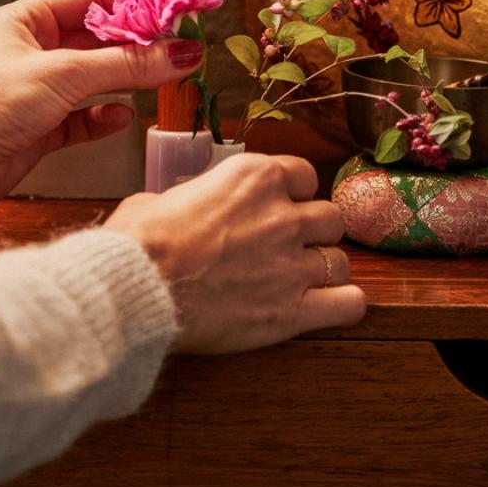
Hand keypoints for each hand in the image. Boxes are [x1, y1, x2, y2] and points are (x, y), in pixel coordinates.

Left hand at [0, 0, 202, 232]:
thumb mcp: (64, 75)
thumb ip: (127, 65)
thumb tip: (184, 52)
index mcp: (27, 20)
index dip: (131, 2)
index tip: (172, 13)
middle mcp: (33, 50)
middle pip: (98, 37)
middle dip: (137, 43)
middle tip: (179, 47)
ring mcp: (38, 90)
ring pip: (95, 77)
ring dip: (126, 79)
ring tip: (166, 78)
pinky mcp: (40, 129)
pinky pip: (83, 117)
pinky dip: (104, 116)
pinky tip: (122, 117)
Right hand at [105, 153, 365, 351]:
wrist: (139, 286)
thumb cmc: (141, 240)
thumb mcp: (164, 196)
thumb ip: (193, 195)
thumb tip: (187, 201)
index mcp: (254, 177)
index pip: (305, 175)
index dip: (294, 194)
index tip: (281, 207)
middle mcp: (282, 215)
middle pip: (330, 218)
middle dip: (314, 232)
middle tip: (291, 248)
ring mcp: (291, 264)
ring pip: (341, 260)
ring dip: (325, 270)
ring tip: (303, 281)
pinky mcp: (292, 311)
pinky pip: (349, 304)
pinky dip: (344, 305)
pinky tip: (330, 306)